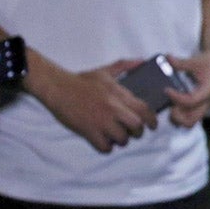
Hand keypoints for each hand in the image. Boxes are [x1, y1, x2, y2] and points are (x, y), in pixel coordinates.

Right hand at [32, 60, 152, 152]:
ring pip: (122, 139)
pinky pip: (105, 147)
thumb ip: (125, 66)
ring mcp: (101, 120)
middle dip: (137, 131)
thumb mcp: (105, 71)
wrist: (57, 87)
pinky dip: (106, 147)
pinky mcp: (88, 131)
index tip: (151, 125)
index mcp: (119, 94)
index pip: (144, 110)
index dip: (151, 120)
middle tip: (130, 131)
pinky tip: (103, 141)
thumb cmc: (81, 80)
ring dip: (121, 140)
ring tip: (115, 136)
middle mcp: (113, 108)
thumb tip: (142, 61)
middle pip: (137, 126)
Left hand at [165, 50, 209, 128]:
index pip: (190, 101)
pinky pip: (191, 115)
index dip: (176, 97)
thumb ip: (182, 63)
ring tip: (172, 104)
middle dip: (177, 115)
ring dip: (178, 116)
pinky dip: (182, 113)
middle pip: (191, 120)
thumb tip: (167, 58)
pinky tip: (176, 102)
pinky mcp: (203, 106)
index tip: (167, 89)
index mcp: (208, 92)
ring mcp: (206, 106)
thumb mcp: (197, 61)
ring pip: (190, 120)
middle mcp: (208, 103)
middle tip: (170, 104)